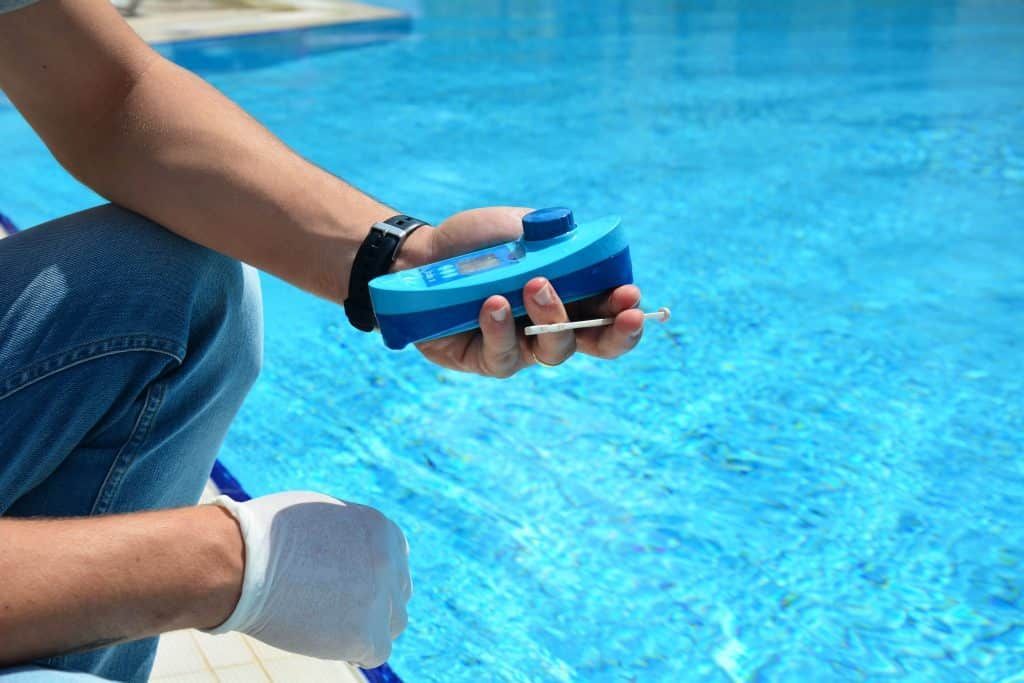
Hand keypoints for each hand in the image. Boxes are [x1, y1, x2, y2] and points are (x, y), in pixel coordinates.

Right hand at [206, 492, 410, 667]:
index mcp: (381, 529)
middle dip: (374, 602)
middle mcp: (388, 561)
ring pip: (393, 624)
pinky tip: (326, 640)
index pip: (395, 561)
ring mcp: (379, 597)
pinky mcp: (365, 633)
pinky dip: (355, 651)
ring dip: (369, 628)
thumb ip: (347, 534)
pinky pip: (376, 652)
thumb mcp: (320, 513)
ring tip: (329, 625)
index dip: (373, 578)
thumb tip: (349, 552)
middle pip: (397, 594)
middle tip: (338, 609)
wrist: (240, 562)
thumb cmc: (264, 533)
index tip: (349, 586)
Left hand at [395, 207, 644, 376]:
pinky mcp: (487, 361)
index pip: (610, 310)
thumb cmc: (476, 242)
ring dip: (553, 318)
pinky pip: (504, 358)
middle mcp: (552, 324)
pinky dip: (501, 330)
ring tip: (534, 285)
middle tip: (624, 315)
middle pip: (598, 344)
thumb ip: (554, 237)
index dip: (625, 310)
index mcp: (572, 293)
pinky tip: (493, 305)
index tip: (630, 295)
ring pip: (554, 351)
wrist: (420, 255)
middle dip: (617, 334)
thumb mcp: (520, 228)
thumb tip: (579, 240)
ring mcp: (522, 347)